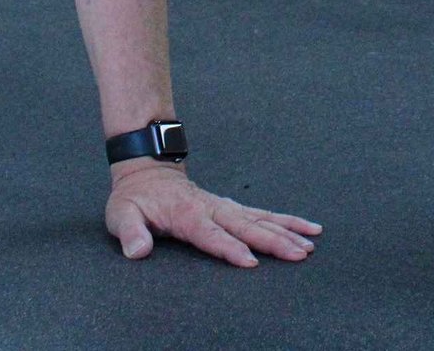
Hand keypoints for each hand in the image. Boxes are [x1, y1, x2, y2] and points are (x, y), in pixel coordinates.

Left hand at [104, 161, 321, 267]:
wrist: (147, 171)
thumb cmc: (135, 198)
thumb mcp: (121, 215)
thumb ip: (130, 233)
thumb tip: (137, 251)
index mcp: (187, 215)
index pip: (211, 235)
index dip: (230, 248)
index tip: (250, 261)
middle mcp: (211, 209)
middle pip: (246, 226)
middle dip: (274, 241)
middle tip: (299, 253)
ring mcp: (224, 207)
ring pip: (261, 219)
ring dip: (287, 231)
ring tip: (311, 242)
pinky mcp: (232, 208)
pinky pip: (263, 214)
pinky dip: (286, 220)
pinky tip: (307, 228)